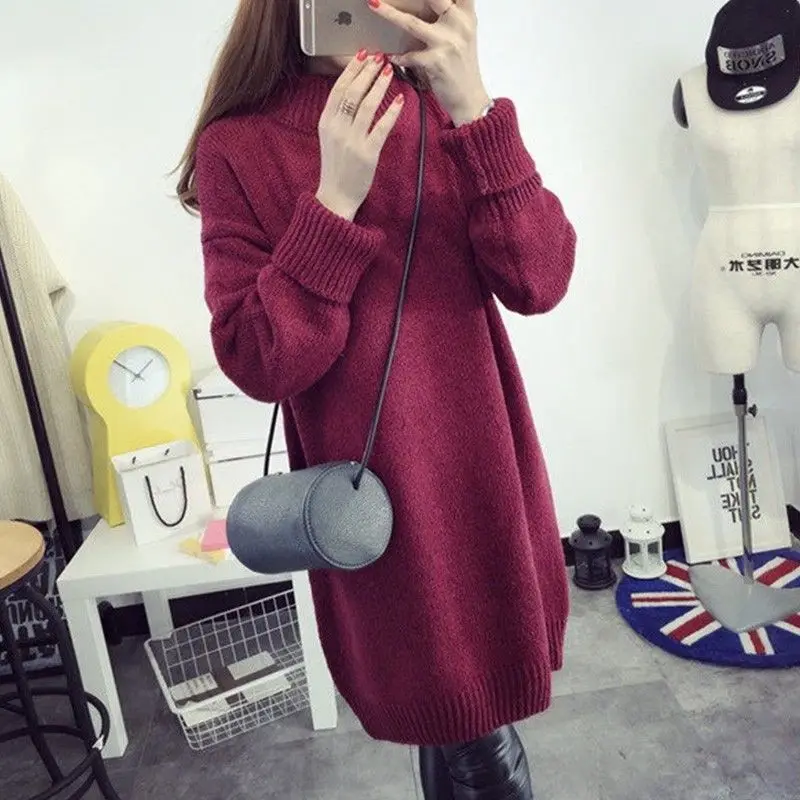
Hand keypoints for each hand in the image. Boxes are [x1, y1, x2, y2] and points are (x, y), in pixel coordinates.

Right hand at [316, 51, 406, 220]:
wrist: (335, 197)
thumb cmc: (335, 167)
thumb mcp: (329, 137)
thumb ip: (338, 116)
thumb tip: (353, 93)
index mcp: (326, 122)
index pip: (339, 89)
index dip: (352, 70)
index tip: (362, 55)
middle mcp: (337, 129)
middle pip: (353, 93)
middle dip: (368, 72)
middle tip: (380, 57)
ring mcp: (352, 141)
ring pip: (367, 106)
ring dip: (380, 86)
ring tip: (390, 71)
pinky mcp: (367, 154)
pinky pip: (381, 128)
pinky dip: (391, 112)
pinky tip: (399, 99)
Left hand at [368, 0, 490, 126]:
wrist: (469, 98)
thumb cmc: (462, 67)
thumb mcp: (463, 35)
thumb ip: (451, 15)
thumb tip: (429, 2)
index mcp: (467, 15)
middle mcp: (459, 24)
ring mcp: (448, 43)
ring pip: (412, 23)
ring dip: (389, 13)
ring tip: (373, 4)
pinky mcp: (436, 62)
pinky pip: (409, 56)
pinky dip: (398, 57)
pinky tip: (392, 57)